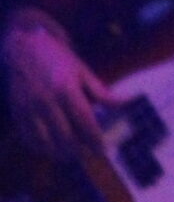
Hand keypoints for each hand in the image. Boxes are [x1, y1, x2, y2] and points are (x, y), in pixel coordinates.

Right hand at [3, 16, 108, 165]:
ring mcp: (29, 109)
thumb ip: (102, 92)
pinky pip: (28, 138)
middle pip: (65, 137)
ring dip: (60, 153)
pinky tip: (51, 148)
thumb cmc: (56, 57)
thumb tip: (127, 102)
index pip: (84, 121)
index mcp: (65, 88)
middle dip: (79, 151)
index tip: (103, 149)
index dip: (95, 139)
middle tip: (89, 154)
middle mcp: (46, 101)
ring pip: (45, 142)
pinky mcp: (17, 113)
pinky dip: (41, 147)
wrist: (23, 46)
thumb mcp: (82, 70)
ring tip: (72, 154)